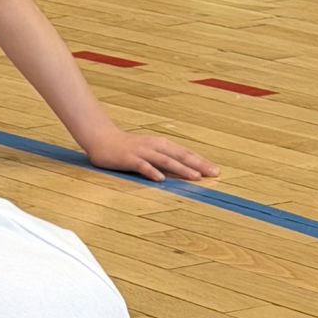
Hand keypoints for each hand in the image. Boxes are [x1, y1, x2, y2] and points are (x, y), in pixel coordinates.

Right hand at [85, 125, 219, 184]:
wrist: (102, 139)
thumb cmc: (128, 147)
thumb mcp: (149, 151)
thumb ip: (164, 159)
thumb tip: (183, 169)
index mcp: (161, 144)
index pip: (185, 153)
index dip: (201, 161)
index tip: (215, 170)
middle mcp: (155, 146)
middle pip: (180, 155)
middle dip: (198, 164)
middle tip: (214, 173)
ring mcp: (142, 152)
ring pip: (165, 160)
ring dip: (181, 168)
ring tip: (195, 177)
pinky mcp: (129, 158)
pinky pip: (142, 166)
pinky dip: (152, 172)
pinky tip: (161, 179)